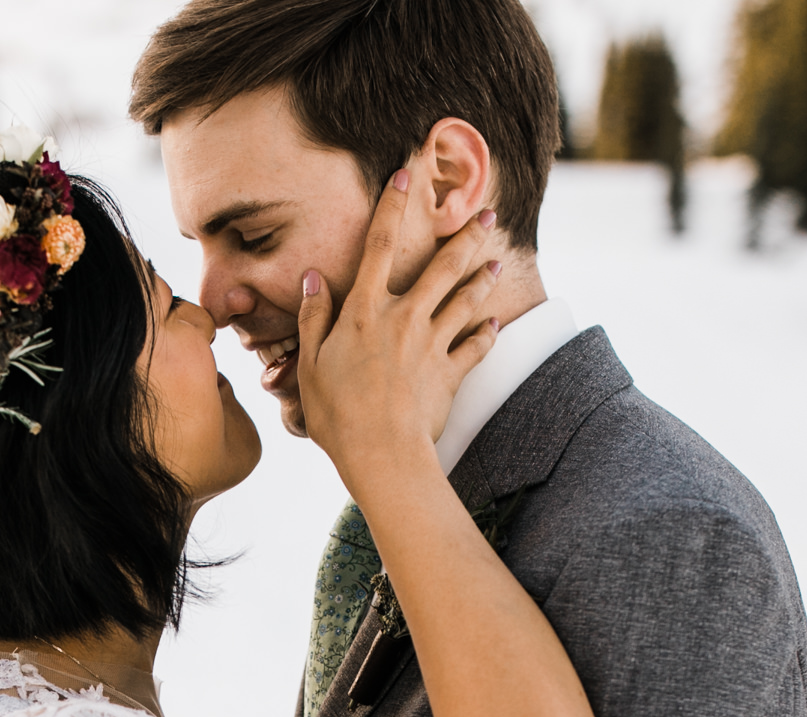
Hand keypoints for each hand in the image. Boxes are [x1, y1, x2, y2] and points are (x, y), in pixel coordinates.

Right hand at [294, 158, 502, 495]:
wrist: (381, 453)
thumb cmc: (337, 414)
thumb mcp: (310, 365)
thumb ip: (314, 317)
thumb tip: (313, 278)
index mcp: (365, 311)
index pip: (379, 245)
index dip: (392, 205)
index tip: (404, 174)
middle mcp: (403, 318)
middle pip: (440, 266)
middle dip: (466, 236)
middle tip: (488, 215)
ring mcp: (432, 344)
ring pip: (465, 301)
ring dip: (483, 279)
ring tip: (496, 263)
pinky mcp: (450, 373)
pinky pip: (475, 348)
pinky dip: (486, 336)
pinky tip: (495, 326)